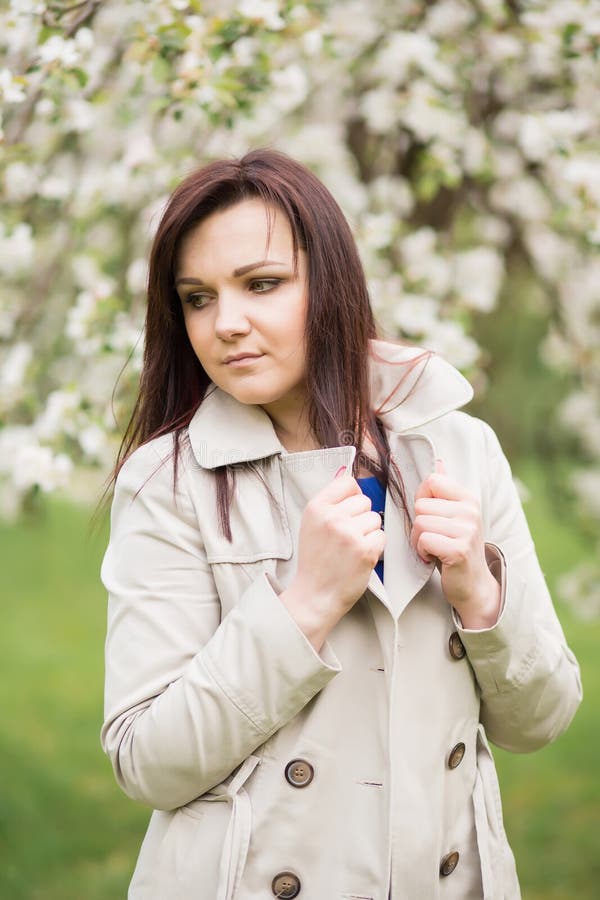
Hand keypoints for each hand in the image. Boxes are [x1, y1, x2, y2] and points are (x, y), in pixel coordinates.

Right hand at [280, 466, 384, 649]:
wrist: (315, 594)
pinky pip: (381, 537)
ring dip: (369, 533)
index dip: (352, 497)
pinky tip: (359, 558)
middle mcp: (332, 517)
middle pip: (365, 501)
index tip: (348, 511)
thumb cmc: (315, 560)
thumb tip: (350, 476)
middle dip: (361, 517)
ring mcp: (349, 533)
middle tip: (346, 537)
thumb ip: (330, 502)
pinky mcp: (365, 550)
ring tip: (352, 549)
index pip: (348, 483)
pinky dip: (375, 548)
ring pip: (375, 519)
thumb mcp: (312, 524)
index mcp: (316, 507)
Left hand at [411, 460, 500, 628]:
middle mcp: (471, 511)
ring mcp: (467, 530)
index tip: (432, 517)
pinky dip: (422, 551)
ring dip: (419, 540)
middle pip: (421, 505)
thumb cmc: (455, 546)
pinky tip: (433, 557)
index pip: (431, 482)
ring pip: (419, 523)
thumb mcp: (452, 515)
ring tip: (433, 547)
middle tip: (433, 538)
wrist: (472, 583)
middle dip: (419, 525)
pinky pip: (424, 540)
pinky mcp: (458, 549)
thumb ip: (444, 489)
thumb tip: (439, 461)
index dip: (423, 500)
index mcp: (468, 498)